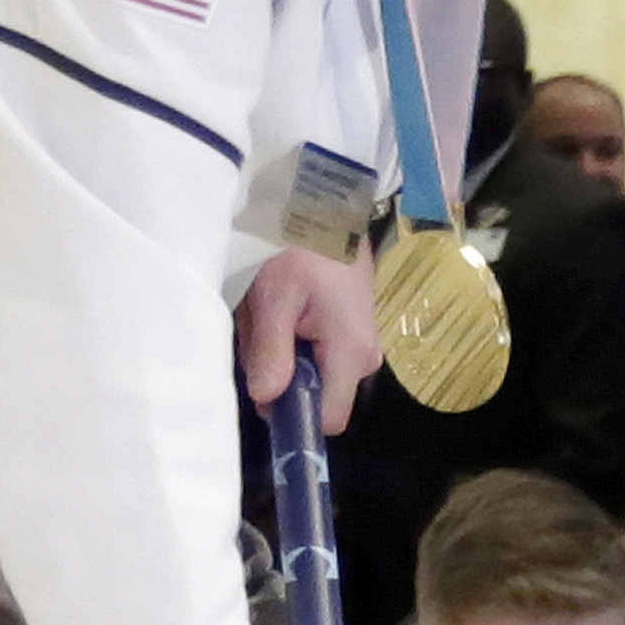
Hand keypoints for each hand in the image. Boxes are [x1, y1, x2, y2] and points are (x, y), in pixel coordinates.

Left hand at [234, 242, 381, 438]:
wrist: (330, 205)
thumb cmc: (301, 246)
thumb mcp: (274, 297)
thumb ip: (270, 352)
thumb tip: (266, 399)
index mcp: (350, 353)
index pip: (328, 419)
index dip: (294, 416)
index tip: (264, 390)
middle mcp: (364, 357)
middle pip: (316, 395)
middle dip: (280, 374)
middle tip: (260, 330)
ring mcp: (361, 343)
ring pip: (312, 373)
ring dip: (282, 353)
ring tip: (269, 310)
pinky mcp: (352, 330)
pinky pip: (316, 352)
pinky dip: (291, 337)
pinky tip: (282, 305)